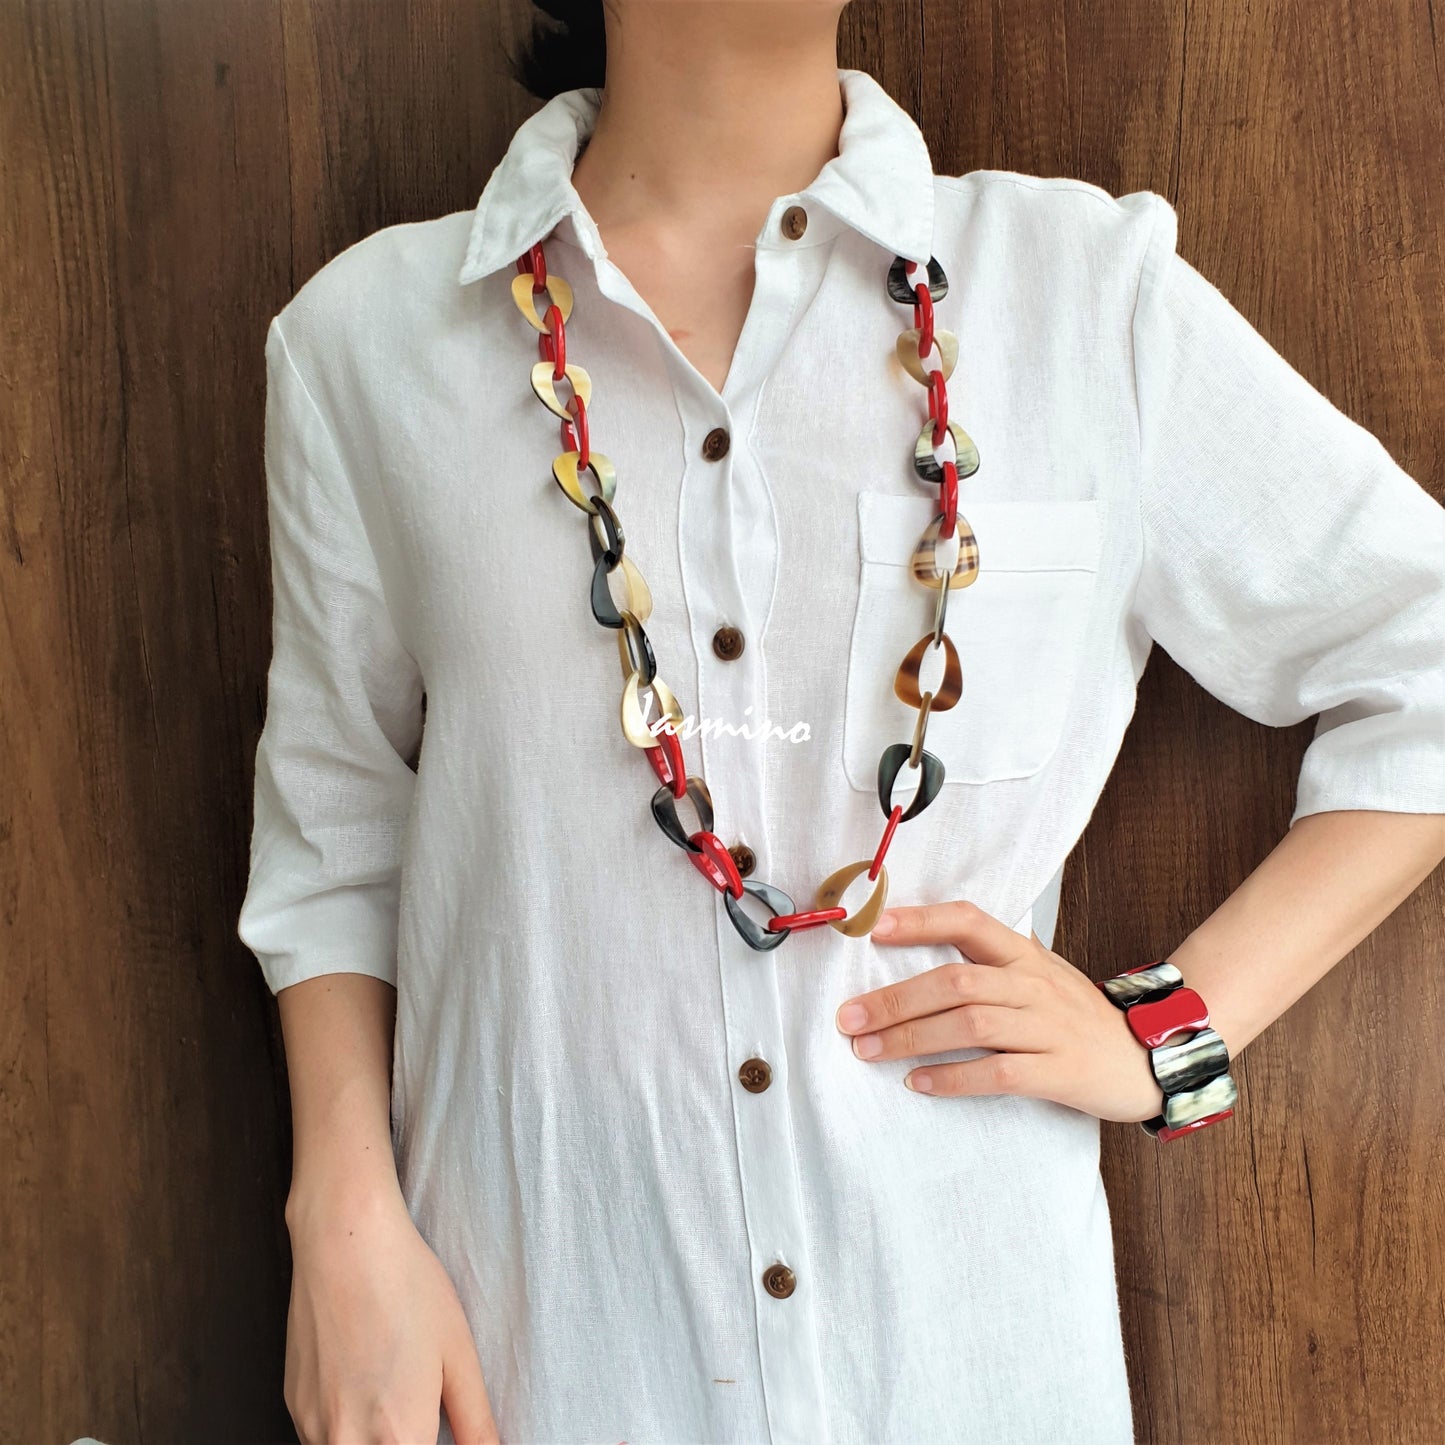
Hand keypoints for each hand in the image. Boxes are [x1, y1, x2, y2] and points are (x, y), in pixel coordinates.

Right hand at [283, 1175, 499, 1443]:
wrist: (344, 1241)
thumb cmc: (406, 1287)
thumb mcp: (458, 1354)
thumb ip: (476, 1423)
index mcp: (399, 1435)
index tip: (436, 1428)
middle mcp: (348, 1442)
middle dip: (404, 1439)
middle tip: (416, 1404)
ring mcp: (313, 1427)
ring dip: (376, 1439)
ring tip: (392, 1391)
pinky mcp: (294, 1407)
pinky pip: (322, 1439)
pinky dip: (348, 1429)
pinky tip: (366, 1387)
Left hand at [834, 899, 1170, 1122]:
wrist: (1147, 1057)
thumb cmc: (1076, 1014)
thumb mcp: (1038, 972)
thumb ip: (989, 958)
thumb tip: (919, 937)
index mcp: (1023, 954)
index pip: (968, 921)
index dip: (920, 921)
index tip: (873, 929)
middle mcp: (1033, 984)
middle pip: (956, 981)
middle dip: (895, 999)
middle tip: (848, 1017)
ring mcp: (1048, 1027)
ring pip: (970, 1025)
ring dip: (911, 1038)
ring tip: (868, 1050)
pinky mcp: (1059, 1072)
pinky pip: (999, 1073)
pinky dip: (953, 1078)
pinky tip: (918, 1083)